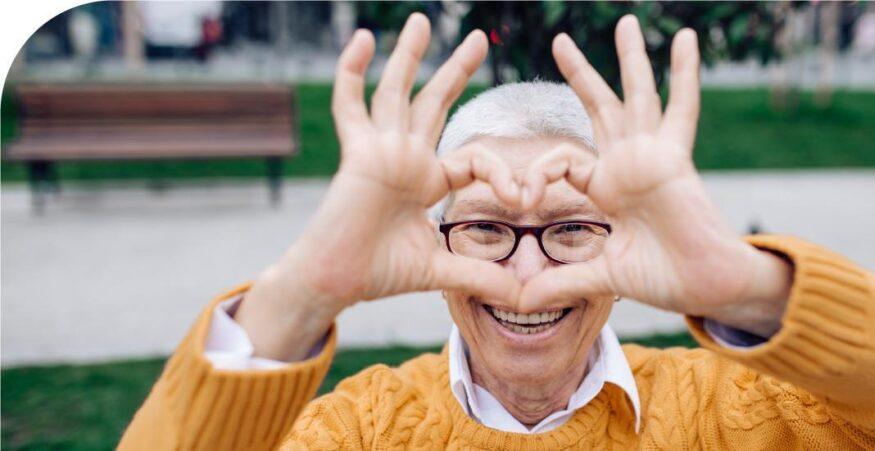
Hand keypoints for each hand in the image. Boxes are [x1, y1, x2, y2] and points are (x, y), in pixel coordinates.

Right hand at [236, 14, 521, 360]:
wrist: (337, 282)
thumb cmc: (379, 274)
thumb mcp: (440, 271)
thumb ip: (478, 276)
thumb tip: (520, 296)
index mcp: (427, 180)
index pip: (473, 159)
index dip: (501, 173)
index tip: (522, 197)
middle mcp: (405, 158)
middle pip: (434, 103)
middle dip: (457, 70)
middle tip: (480, 38)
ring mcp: (379, 151)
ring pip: (397, 93)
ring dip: (410, 56)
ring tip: (424, 21)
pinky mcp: (357, 154)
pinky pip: (350, 104)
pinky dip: (352, 71)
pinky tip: (363, 38)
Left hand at [518, 16, 792, 336]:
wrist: (705, 287)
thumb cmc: (663, 279)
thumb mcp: (602, 277)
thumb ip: (564, 281)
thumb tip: (522, 303)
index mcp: (607, 187)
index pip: (562, 162)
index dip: (535, 174)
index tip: (522, 199)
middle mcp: (627, 164)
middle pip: (599, 107)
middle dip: (580, 74)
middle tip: (559, 40)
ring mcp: (652, 156)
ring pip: (636, 96)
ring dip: (629, 59)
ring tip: (624, 21)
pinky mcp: (674, 158)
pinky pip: (681, 108)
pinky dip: (683, 74)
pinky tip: (684, 39)